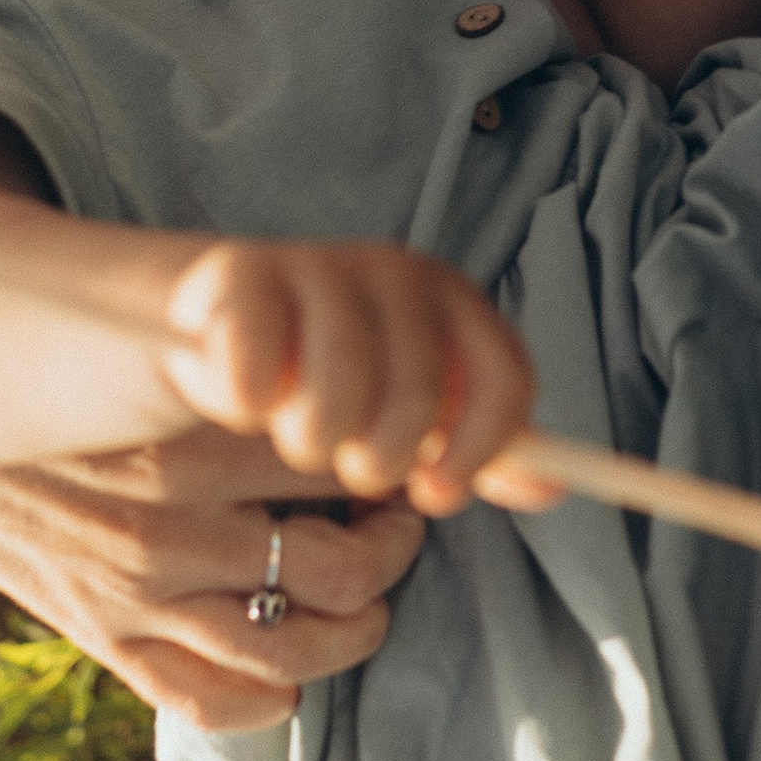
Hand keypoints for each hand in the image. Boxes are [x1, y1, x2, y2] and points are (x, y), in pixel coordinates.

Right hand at [0, 428, 426, 732]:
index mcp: (185, 445)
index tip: (400, 459)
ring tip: (363, 608)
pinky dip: (266, 701)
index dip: (390, 466)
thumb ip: (245, 390)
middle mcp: (165, 529)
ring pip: (287, 648)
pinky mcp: (105, 642)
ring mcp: (134, 598)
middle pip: (335, 569)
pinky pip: (207, 700)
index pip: (337, 466)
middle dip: (389, 554)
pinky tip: (287, 675)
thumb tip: (357, 408)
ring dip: (351, 634)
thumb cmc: (75, 398)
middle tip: (396, 529)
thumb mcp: (158, 373)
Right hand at [164, 237, 533, 509]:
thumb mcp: (408, 413)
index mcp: (453, 304)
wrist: (210, 317)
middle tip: (348, 463)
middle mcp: (398, 272)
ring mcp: (321, 264)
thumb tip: (551, 488)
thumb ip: (474, 451)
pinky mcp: (240, 274)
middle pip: (421, 390)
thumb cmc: (325, 376)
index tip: (436, 496)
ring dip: (313, 438)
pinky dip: (247, 408)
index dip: (479, 449)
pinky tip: (244, 404)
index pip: (504, 377)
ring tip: (297, 435)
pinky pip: (256, 375)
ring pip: (340, 390)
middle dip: (382, 454)